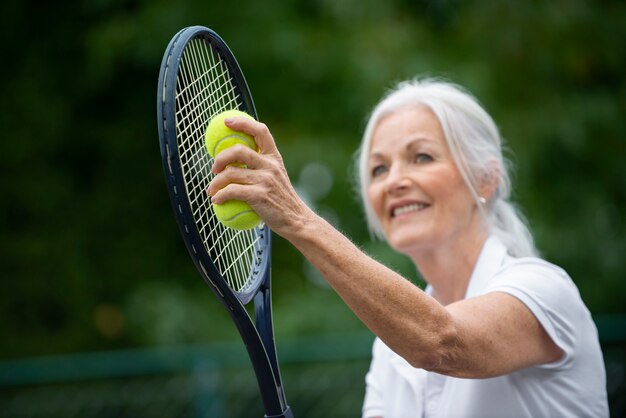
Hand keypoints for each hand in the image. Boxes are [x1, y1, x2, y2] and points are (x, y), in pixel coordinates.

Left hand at [207, 116, 311, 237]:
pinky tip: (216, 201)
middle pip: (239, 150)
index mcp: (274, 158)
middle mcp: (270, 165)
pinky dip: (220, 195)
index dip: (243, 123)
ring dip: (215, 182)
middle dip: (221, 157)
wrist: (296, 220)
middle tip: (214, 168)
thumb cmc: (281, 201)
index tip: (227, 122)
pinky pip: (232, 191)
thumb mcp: (276, 178)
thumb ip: (260, 168)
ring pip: (231, 173)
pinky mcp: (259, 195)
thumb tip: (232, 163)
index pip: (261, 131)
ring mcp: (265, 180)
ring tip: (211, 190)